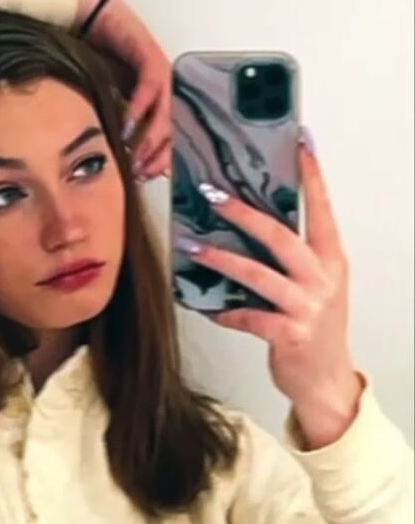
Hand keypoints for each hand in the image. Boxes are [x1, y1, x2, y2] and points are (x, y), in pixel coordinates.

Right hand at [76, 0, 170, 180]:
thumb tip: (113, 158)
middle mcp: (165, 89)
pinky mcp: (150, 58)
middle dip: (159, 157)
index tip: (146, 179)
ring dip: (152, 139)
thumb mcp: (107, 99)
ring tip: (136, 158)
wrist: (90, 19)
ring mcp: (160, 73)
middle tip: (142, 175)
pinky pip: (151, 88)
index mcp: (157, 100)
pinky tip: (128, 128)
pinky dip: (140, 109)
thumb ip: (115, 123)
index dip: (160, 161)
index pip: (168, 137)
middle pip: (173, 130)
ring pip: (167, 113)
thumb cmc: (95, 57)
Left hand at [181, 131, 363, 443]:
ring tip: (191, 246)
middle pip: (280, 236)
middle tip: (213, 194)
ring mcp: (307, 307)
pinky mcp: (288, 335)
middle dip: (243, 212)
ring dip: (219, 258)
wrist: (326, 381)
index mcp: (331, 260)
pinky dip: (224, 311)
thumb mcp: (317, 287)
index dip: (311, 175)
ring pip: (256, 273)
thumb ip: (295, 259)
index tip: (300, 142)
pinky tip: (207, 308)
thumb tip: (255, 225)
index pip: (321, 209)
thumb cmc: (316, 331)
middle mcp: (322, 279)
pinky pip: (247, 316)